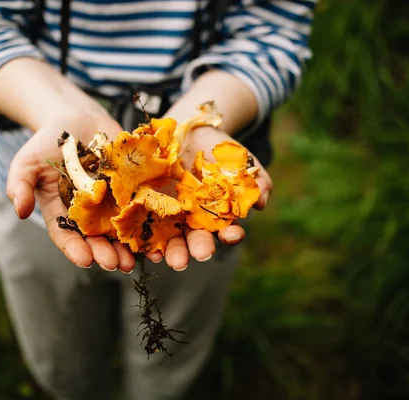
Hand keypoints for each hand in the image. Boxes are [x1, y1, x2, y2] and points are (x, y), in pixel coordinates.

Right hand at [6, 110, 137, 273]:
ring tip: (136, 259)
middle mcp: (89, 214)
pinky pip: (142, 208)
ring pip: (121, 231)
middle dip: (106, 253)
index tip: (84, 260)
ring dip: (129, 247)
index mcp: (63, 213)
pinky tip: (158, 236)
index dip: (75, 249)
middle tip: (115, 264)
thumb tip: (20, 211)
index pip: (67, 236)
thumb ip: (21, 184)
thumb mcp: (28, 161)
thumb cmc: (48, 142)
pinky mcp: (133, 189)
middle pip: (97, 239)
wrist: (78, 119)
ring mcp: (112, 203)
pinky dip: (150, 223)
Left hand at [145, 126, 272, 270]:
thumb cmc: (218, 150)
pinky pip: (147, 225)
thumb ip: (256, 180)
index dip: (231, 234)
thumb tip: (261, 202)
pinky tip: (150, 249)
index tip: (232, 235)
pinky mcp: (148, 205)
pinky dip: (148, 240)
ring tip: (177, 261)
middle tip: (202, 254)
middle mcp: (194, 220)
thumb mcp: (240, 160)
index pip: (227, 230)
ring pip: (172, 238)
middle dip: (200, 247)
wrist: (187, 131)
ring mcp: (171, 214)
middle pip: (197, 239)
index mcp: (219, 214)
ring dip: (174, 251)